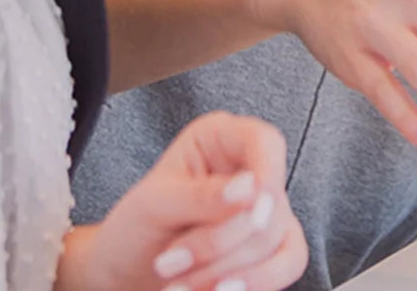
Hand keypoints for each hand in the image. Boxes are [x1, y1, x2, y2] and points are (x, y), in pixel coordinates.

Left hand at [57, 112, 306, 290]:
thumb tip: (249, 188)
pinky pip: (288, 266)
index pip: (264, 142)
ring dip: (225, 271)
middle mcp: (251, 170)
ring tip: (178, 286)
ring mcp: (268, 210)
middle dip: (219, 244)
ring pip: (275, 239)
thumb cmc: (135, 229)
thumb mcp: (154, 205)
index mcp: (221, 140)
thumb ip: (201, 196)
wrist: (129, 274)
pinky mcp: (278, 247)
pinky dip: (252, 284)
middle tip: (170, 263)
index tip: (249, 206)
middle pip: (268, 202)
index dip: (266, 172)